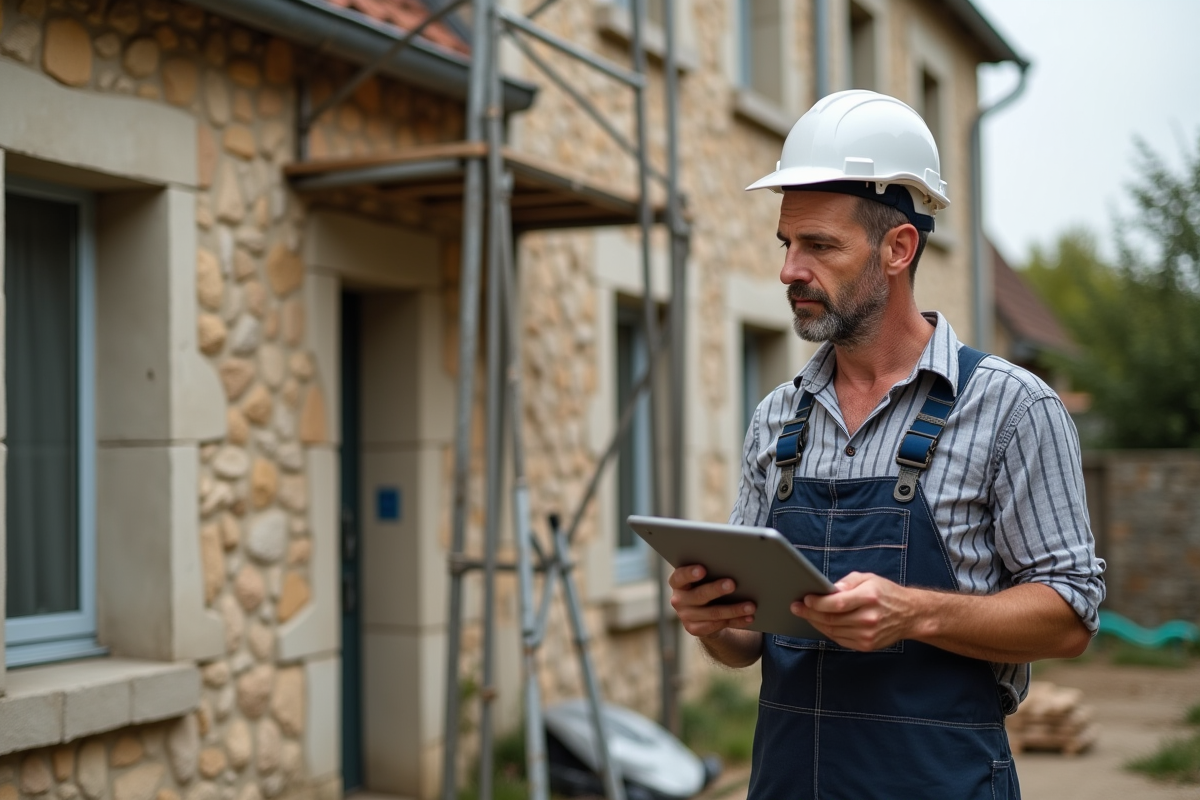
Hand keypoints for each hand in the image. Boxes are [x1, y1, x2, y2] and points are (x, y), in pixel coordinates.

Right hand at [668, 565, 756, 639]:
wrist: (701, 612)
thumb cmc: (705, 585)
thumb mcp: (703, 578)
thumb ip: (711, 572)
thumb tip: (734, 566)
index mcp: (678, 583)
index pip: (680, 577)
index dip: (690, 573)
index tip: (703, 569)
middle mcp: (679, 600)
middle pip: (699, 595)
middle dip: (717, 590)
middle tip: (733, 584)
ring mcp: (686, 616)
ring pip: (713, 614)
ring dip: (733, 610)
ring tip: (751, 606)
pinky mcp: (694, 629)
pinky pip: (717, 626)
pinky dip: (736, 621)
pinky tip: (749, 618)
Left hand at [790, 571, 916, 650]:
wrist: (910, 615)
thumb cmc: (887, 593)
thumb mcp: (869, 578)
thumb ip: (847, 582)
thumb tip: (828, 589)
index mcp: (868, 597)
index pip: (836, 604)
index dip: (817, 603)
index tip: (804, 599)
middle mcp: (868, 618)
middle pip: (831, 619)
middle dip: (809, 613)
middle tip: (796, 607)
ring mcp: (867, 635)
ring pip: (832, 631)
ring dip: (815, 623)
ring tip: (805, 614)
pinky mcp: (866, 645)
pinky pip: (839, 639)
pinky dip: (827, 631)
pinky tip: (820, 623)